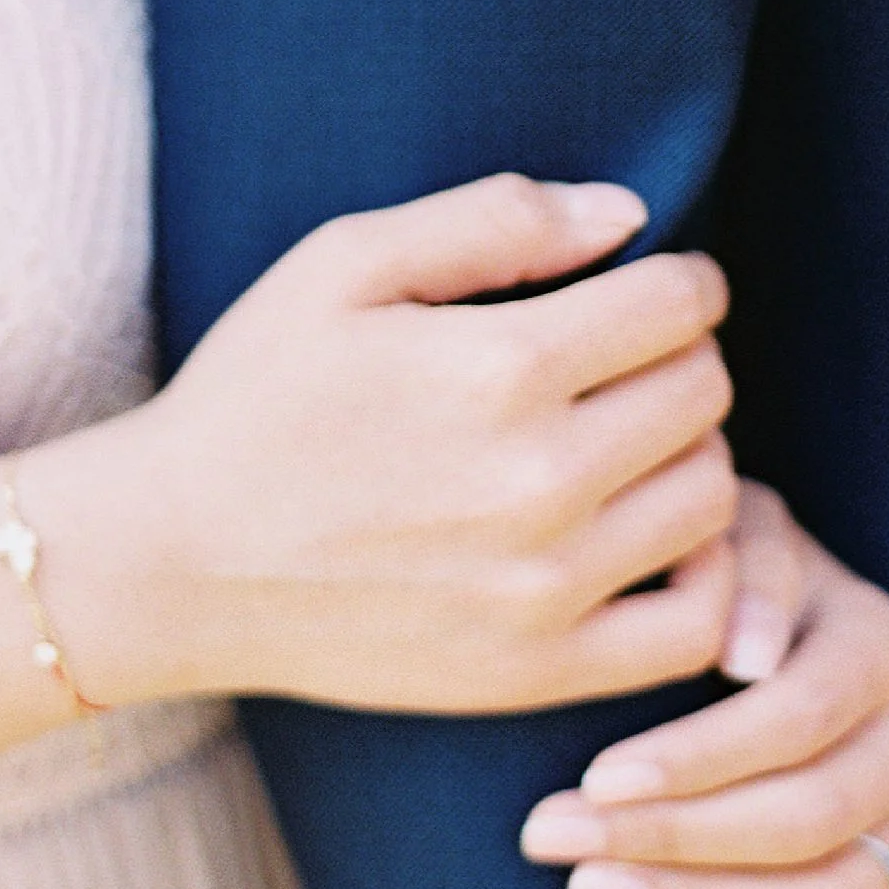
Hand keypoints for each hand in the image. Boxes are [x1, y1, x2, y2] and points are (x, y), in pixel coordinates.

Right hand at [50, 175, 739, 717]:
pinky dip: (704, 573)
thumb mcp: (344, 262)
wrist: (173, 560)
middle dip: (680, 354)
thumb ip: (494, 219)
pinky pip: (696, 624)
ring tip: (627, 438)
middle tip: (623, 359)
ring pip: (715, 494)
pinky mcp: (539, 672)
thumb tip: (628, 216)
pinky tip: (647, 536)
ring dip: (689, 450)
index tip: (649, 284)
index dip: (680, 277)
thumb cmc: (256, 394)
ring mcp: (546, 588)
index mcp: (497, 367)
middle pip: (705, 390)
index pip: (680, 304)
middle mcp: (539, 481)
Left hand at [516, 479, 888, 888]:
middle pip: (812, 817)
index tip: (593, 777)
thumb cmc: (722, 574)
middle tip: (554, 839)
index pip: (800, 718)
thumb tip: (745, 656)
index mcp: (884, 643)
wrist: (757, 634)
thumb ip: (741, 565)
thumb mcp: (726, 533)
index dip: (698, 757)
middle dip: (676, 838)